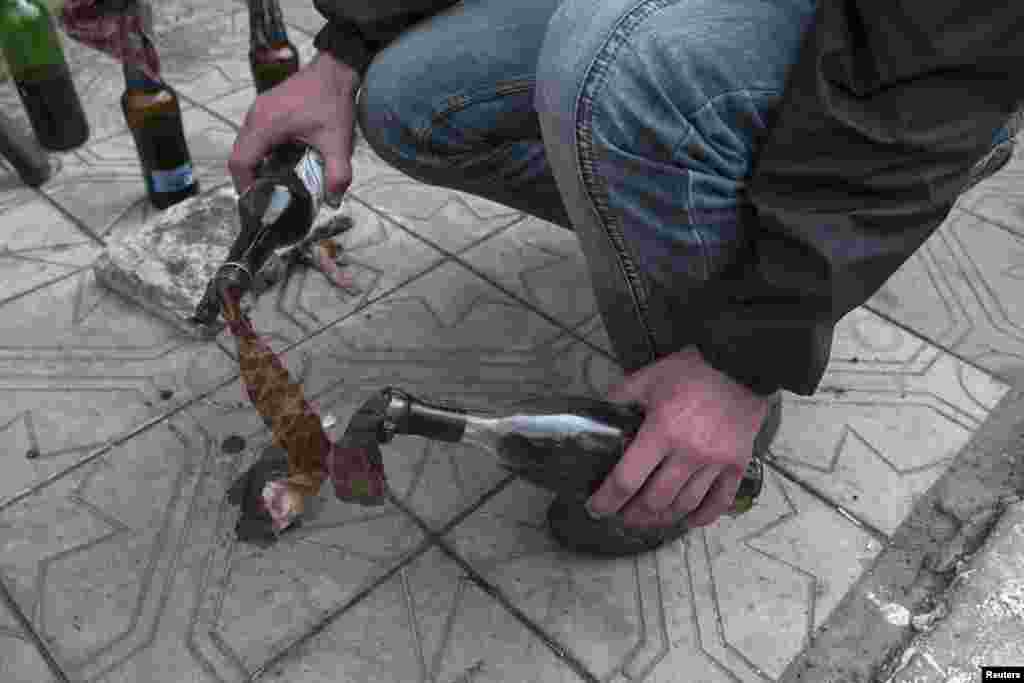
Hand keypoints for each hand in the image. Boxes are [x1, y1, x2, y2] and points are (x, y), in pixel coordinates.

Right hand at [228, 52, 360, 198]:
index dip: (244, 186)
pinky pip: (253, 135)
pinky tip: (277, 163)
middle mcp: (255, 116)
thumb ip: (337, 174)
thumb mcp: (338, 142)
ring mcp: (258, 110)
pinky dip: (259, 152)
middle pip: (238, 156)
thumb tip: (333, 200)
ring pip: (244, 145)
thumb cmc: (332, 101)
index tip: (257, 202)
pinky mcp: (264, 108)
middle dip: (248, 179)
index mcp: (265, 125)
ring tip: (271, 184)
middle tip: (265, 198)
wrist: (335, 71)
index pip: (240, 162)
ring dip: (254, 165)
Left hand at [585, 347, 769, 528]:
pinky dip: (702, 517)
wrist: (741, 364)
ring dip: (662, 519)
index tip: (596, 508)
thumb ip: (622, 395)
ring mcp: (715, 462)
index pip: (627, 479)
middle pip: (654, 500)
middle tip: (621, 516)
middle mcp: (688, 453)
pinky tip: (687, 521)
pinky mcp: (737, 465)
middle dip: (632, 515)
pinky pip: (719, 501)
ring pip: (684, 505)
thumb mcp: (650, 377)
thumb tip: (602, 411)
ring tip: (648, 521)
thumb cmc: (694, 370)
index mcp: (662, 432)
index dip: (607, 500)